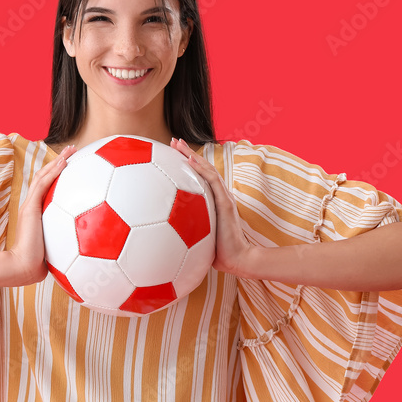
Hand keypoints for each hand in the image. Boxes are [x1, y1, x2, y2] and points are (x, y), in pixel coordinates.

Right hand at [4, 144, 76, 284]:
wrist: (23, 267)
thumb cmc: (38, 264)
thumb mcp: (55, 250)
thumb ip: (65, 245)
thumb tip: (85, 251)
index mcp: (38, 214)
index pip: (48, 190)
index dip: (58, 177)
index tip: (72, 168)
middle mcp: (33, 206)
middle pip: (45, 178)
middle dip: (59, 163)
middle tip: (73, 152)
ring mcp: (30, 205)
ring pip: (44, 176)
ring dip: (57, 161)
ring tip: (70, 150)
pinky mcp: (30, 207)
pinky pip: (43, 184)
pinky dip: (54, 171)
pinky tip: (64, 162)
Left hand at [171, 137, 252, 275]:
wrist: (237, 260)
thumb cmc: (218, 253)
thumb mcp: (198, 238)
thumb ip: (187, 231)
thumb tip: (164, 236)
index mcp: (211, 201)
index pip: (198, 178)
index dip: (186, 165)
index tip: (171, 155)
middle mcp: (218, 195)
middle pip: (201, 169)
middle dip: (186, 154)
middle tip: (173, 142)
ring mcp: (223, 197)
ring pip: (206, 170)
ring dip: (191, 155)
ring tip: (178, 144)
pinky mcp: (225, 202)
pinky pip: (211, 181)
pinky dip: (200, 169)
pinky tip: (189, 159)